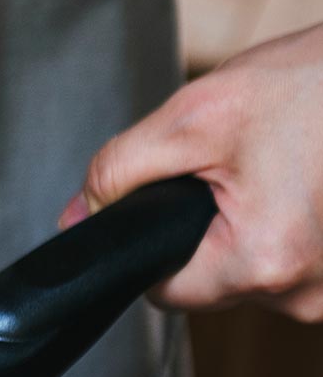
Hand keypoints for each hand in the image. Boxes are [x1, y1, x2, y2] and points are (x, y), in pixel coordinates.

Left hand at [63, 22, 322, 319]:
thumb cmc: (317, 83)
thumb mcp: (194, 116)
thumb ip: (119, 172)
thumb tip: (77, 217)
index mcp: (263, 263)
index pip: (165, 292)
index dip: (152, 245)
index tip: (172, 201)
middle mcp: (310, 294)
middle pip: (215, 283)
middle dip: (209, 228)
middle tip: (237, 164)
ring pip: (258, 271)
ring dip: (255, 224)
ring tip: (281, 164)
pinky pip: (299, 261)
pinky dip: (291, 223)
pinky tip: (305, 177)